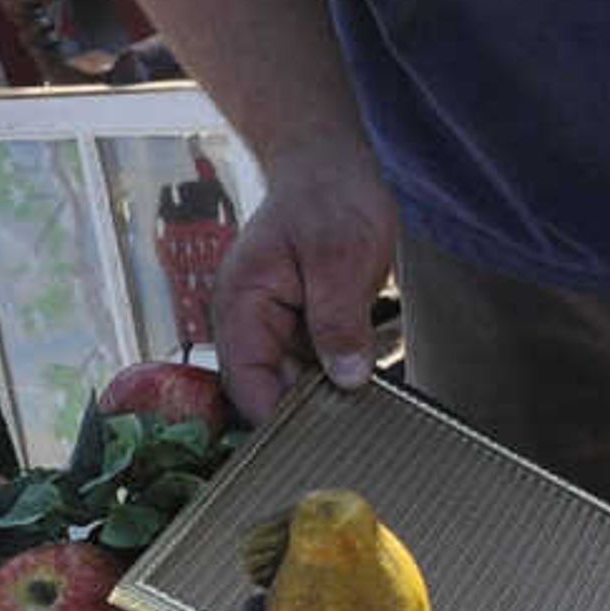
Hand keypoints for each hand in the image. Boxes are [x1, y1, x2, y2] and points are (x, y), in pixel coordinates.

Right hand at [212, 146, 400, 424]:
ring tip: (365, 421)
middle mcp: (250, 323)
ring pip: (296, 382)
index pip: (246, 383)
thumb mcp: (341, 258)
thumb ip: (339, 321)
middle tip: (350, 439)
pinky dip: (339, 375)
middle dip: (305, 414)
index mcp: (241, 307)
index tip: (312, 446)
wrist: (330, 164)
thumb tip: (345, 380)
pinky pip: (317, 364)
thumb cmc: (329, 198)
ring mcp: (276, 326)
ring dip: (327, 397)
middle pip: (269, 390)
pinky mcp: (303, 325)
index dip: (274, 419)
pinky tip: (368, 388)